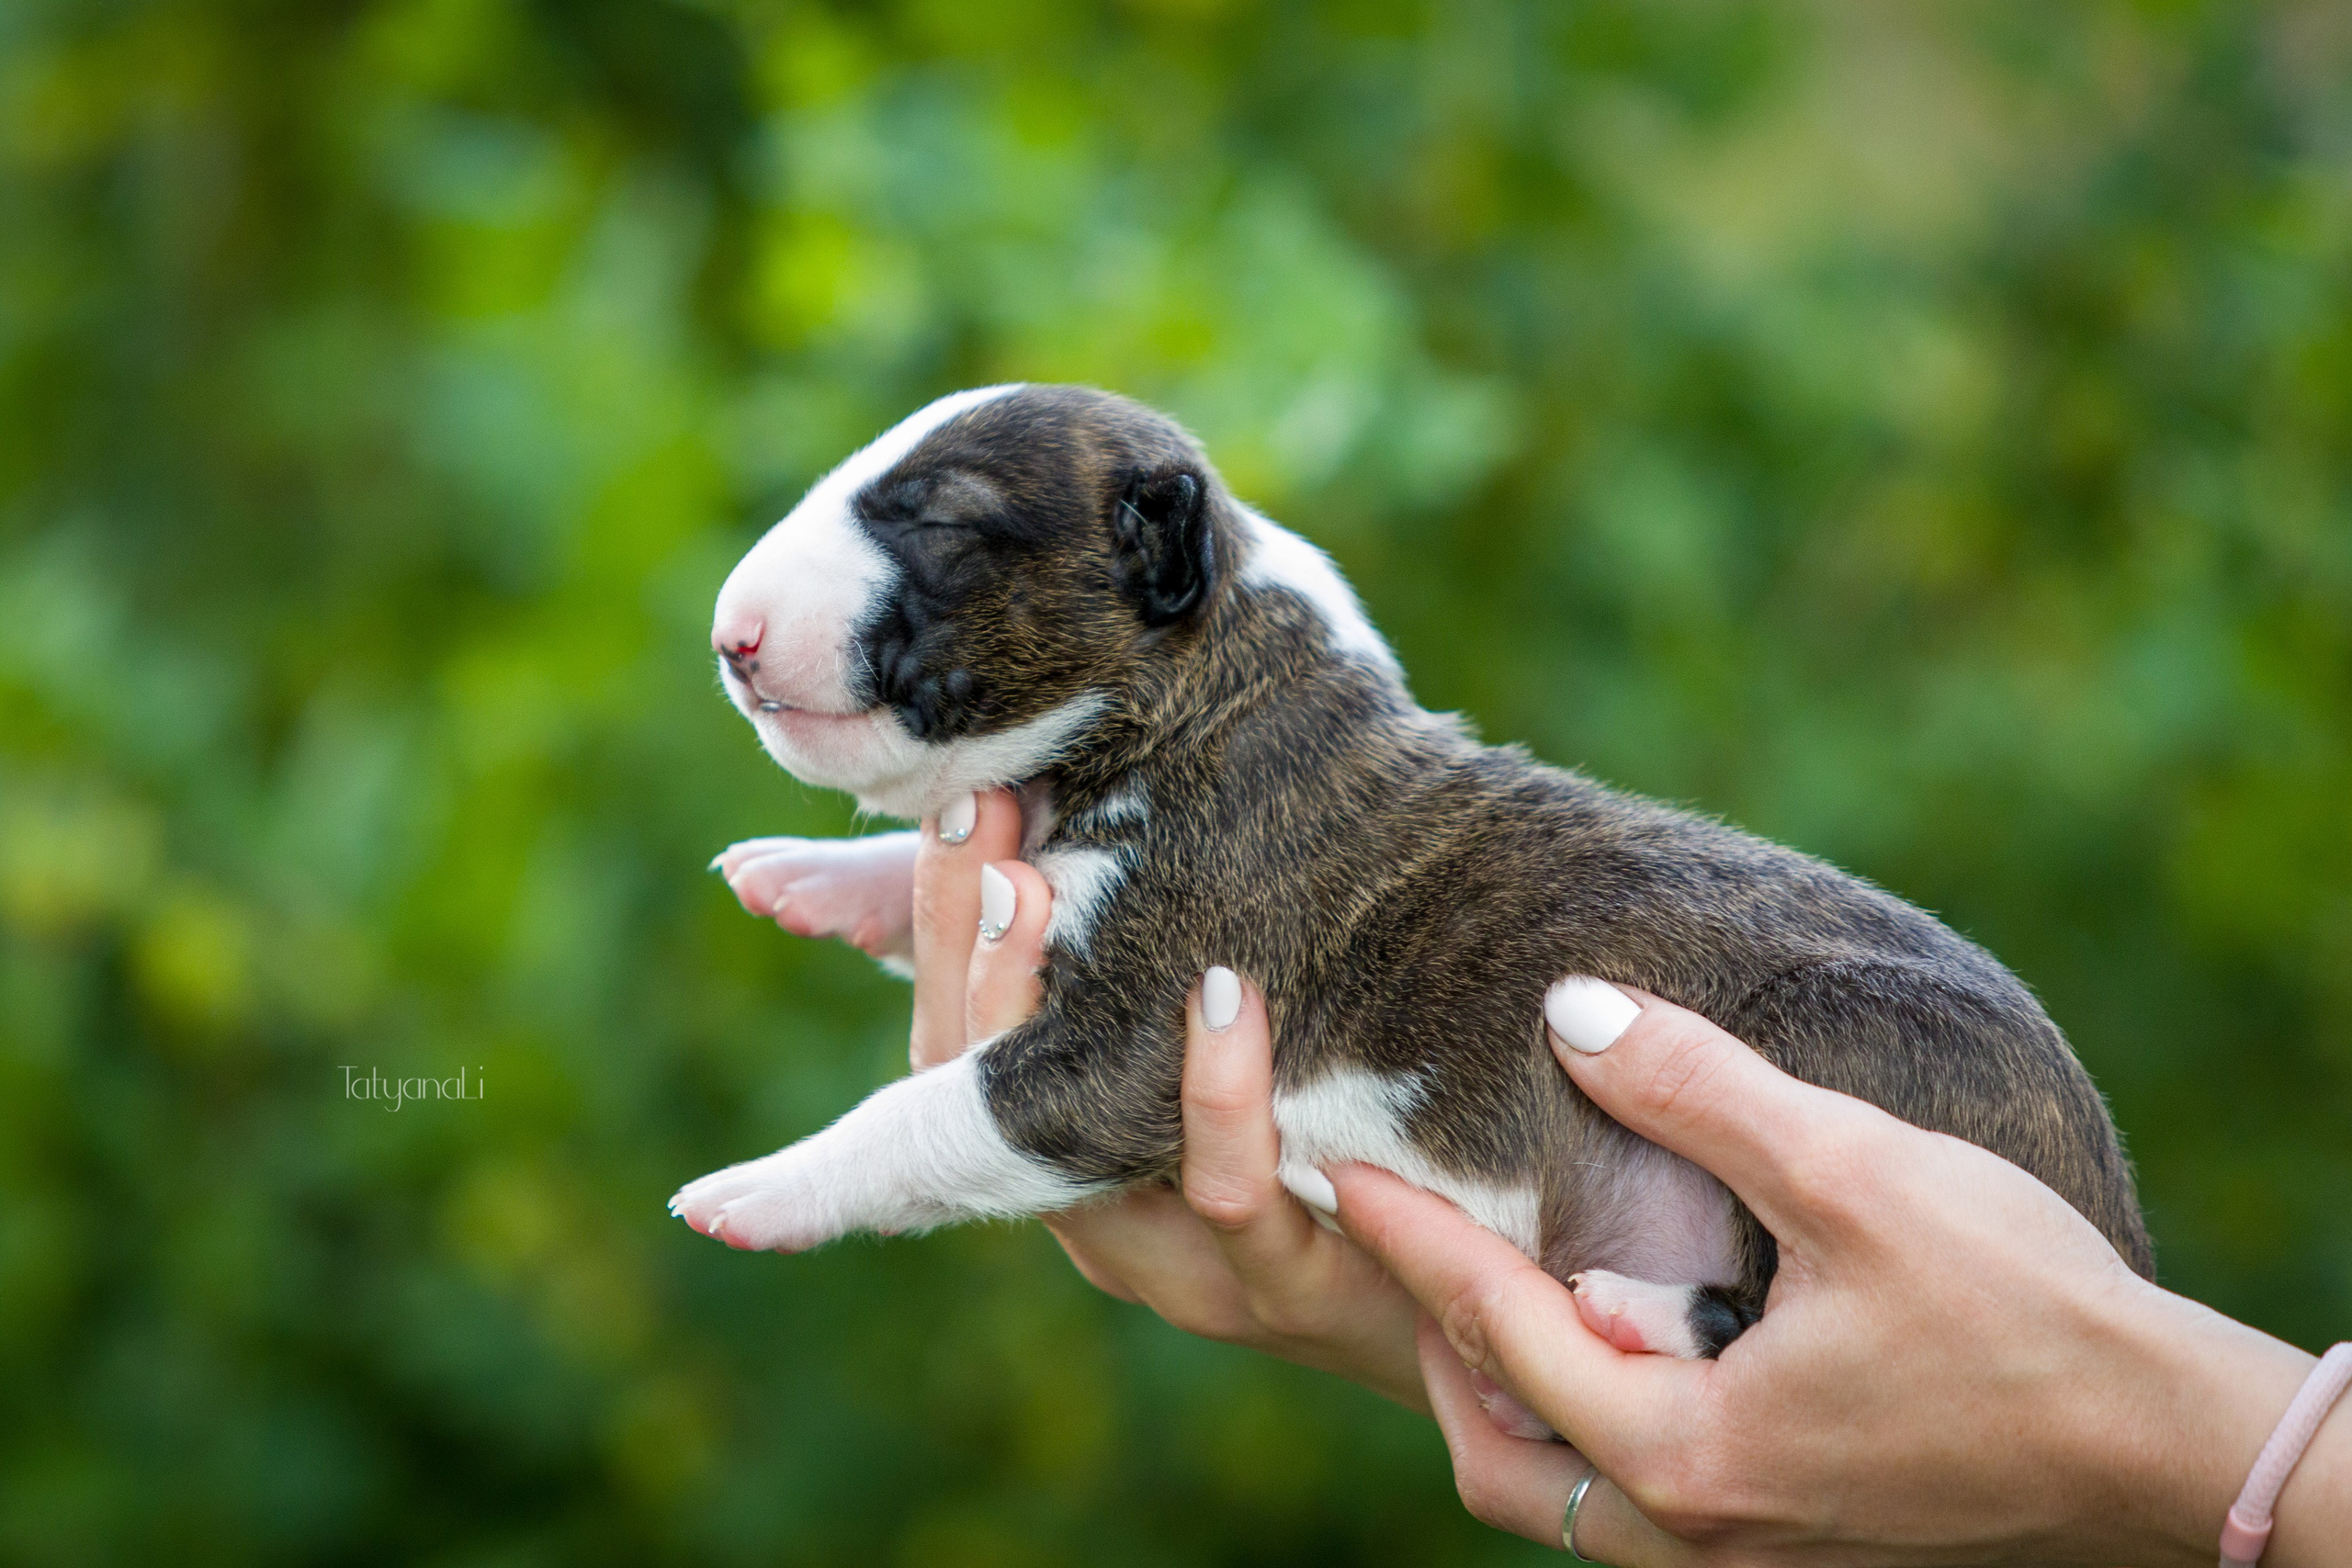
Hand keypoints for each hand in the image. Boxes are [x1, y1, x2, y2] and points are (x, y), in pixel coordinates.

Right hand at [907, 795, 1425, 1409]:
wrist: (1485, 1297)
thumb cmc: (1344, 1133)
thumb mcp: (1232, 1039)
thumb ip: (1140, 942)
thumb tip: (1038, 798)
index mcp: (1065, 1163)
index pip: (948, 1048)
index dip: (935, 926)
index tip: (966, 797)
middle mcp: (1102, 1228)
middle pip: (978, 1102)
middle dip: (966, 950)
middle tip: (990, 818)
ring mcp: (1192, 1272)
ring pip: (1083, 1159)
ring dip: (1041, 1017)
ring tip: (1041, 891)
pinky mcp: (1295, 1287)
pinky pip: (1232, 1194)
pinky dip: (1220, 1095)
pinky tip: (1225, 992)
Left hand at [1330, 984, 2338, 1566]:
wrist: (2162, 1442)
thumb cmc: (2021, 1314)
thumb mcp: (1852, 1173)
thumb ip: (1701, 1090)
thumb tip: (1575, 1010)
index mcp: (1687, 1452)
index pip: (1496, 1332)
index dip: (1411, 1240)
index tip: (1344, 1173)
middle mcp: (1697, 1531)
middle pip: (1499, 1461)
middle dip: (1440, 1352)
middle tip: (1413, 1245)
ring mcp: (1743, 1551)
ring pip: (1563, 1497)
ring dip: (1513, 1401)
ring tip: (1500, 1290)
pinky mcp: (1790, 1540)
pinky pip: (1636, 1501)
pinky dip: (1589, 1427)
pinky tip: (1615, 1337)